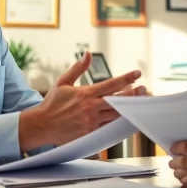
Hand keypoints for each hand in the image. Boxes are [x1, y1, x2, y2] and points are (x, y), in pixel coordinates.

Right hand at [19, 51, 144, 148]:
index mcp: (85, 93)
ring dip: (129, 109)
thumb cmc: (52, 103)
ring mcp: (92, 122)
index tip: (137, 73)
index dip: (126, 78)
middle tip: (145, 90)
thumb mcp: (63, 82)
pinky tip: (127, 119)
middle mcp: (91, 107)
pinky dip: (118, 123)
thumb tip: (88, 53)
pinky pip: (108, 129)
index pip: (111, 84)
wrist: (41, 125)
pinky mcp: (90, 134)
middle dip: (133, 95)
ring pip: (116, 115)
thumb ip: (78, 68)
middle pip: (118, 101)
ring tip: (140, 104)